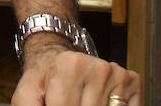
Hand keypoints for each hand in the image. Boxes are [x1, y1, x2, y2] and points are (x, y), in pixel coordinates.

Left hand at [12, 43, 141, 105]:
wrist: (58, 57)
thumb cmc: (45, 78)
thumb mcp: (28, 92)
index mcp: (69, 65)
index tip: (53, 104)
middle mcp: (98, 67)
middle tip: (69, 100)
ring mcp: (118, 74)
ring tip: (80, 100)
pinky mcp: (133, 82)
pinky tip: (98, 101)